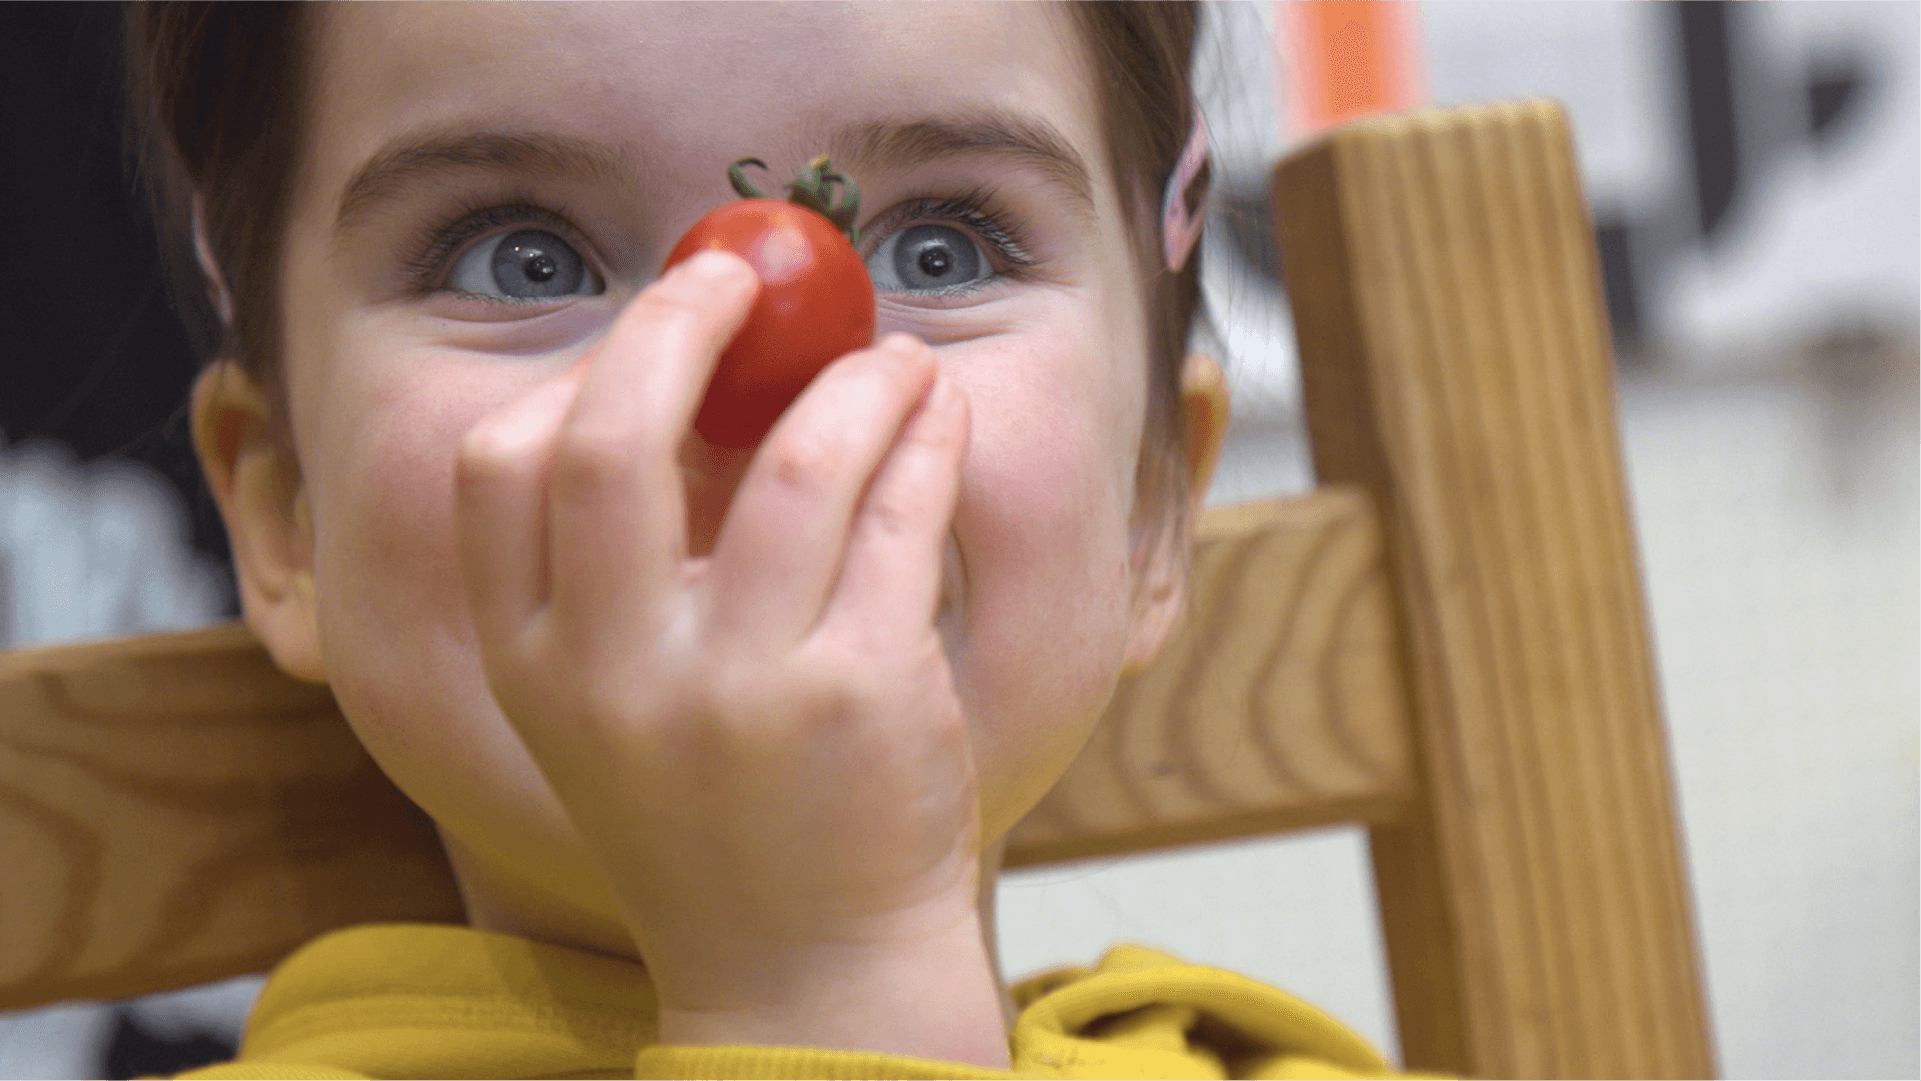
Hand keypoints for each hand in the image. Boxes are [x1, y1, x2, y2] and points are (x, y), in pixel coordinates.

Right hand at [451, 250, 987, 1022]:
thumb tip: (696, 379)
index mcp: (533, 669)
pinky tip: (938, 420)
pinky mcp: (859, 696)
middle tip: (738, 279)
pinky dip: (925, 442)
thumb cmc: (718, 821)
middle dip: (679, 324)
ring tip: (896, 360)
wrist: (807, 974)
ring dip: (856, 380)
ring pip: (795, 461)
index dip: (577, 372)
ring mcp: (739, 689)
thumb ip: (622, 570)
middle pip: (614, 438)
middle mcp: (616, 675)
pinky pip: (899, 518)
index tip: (654, 327)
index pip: (496, 472)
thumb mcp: (617, 708)